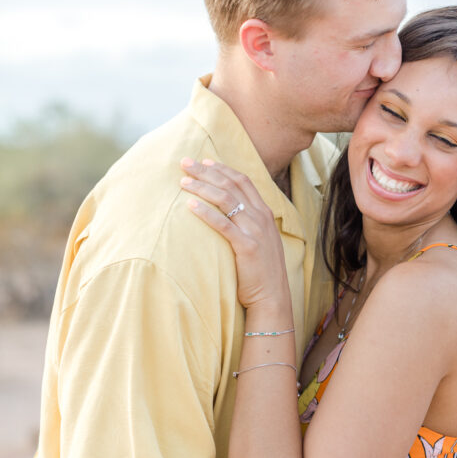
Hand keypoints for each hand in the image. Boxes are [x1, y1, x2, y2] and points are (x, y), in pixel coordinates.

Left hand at [180, 158, 288, 308]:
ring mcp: (255, 230)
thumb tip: (229, 212)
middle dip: (206, 171)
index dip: (222, 168)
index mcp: (264, 212)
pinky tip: (190, 206)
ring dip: (202, 187)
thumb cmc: (261, 270)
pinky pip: (223, 224)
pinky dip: (206, 213)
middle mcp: (261, 217)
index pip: (242, 180)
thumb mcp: (260, 240)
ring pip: (226, 199)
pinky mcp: (247, 246)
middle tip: (185, 162)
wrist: (272, 297)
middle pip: (231, 185)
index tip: (204, 161)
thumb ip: (248, 222)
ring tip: (183, 182)